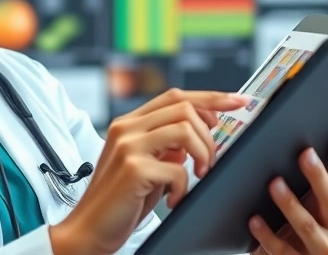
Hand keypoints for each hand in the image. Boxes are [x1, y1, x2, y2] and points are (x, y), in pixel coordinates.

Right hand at [49, 88, 250, 254]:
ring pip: (185, 130)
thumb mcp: (147, 166)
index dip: (210, 97)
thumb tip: (197, 134)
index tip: (238, 102)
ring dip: (202, 154)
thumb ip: (166, 147)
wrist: (89, 230)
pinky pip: (178, 168)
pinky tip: (174, 199)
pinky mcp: (133, 168)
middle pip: (184, 107)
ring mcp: (128, 146)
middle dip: (209, 134)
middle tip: (209, 162)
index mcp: (129, 124)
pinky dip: (184, 187)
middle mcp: (126, 128)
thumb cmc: (119, 202)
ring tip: (197, 176)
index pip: (175, 96)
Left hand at [249, 135, 327, 254]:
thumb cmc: (299, 235)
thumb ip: (312, 185)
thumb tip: (305, 146)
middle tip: (304, 154)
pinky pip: (281, 249)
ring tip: (275, 184)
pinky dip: (267, 234)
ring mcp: (320, 250)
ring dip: (290, 204)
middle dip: (317, 176)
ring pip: (307, 226)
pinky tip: (254, 220)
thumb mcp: (310, 209)